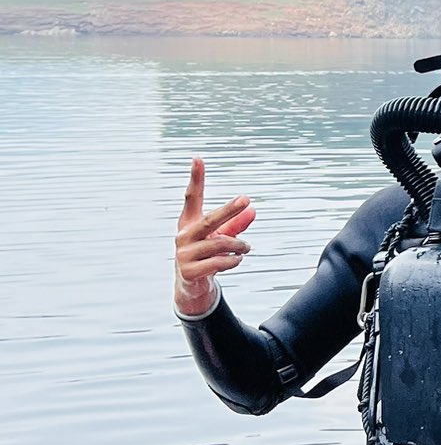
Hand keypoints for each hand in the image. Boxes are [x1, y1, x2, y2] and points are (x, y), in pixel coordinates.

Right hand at [175, 158, 256, 317]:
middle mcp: (183, 235)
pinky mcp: (189, 271)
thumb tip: (253, 210)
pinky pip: (219, 262)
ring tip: (246, 247)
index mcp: (189, 222)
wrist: (190, 286)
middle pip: (209, 219)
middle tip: (245, 200)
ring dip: (239, 246)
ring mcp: (184, 254)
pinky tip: (236, 260)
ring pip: (221, 244)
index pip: (192, 197)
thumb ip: (236, 224)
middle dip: (228, 210)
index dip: (195, 178)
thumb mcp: (220, 237)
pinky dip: (233, 260)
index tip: (197, 158)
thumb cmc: (205, 255)